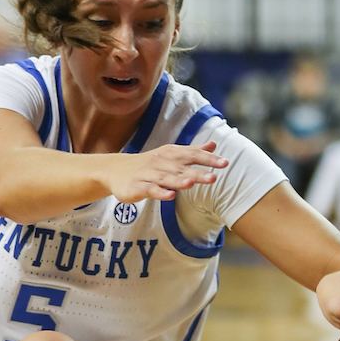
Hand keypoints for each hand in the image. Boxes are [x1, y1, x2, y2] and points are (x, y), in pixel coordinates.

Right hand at [109, 140, 226, 202]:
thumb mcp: (172, 155)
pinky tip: (170, 196)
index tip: (225, 163)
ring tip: (192, 184)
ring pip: (166, 178)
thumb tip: (214, 144)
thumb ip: (193, 151)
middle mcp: (161, 163)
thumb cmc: (150, 164)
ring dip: (179, 181)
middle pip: (182, 169)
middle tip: (214, 177)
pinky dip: (160, 192)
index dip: (208, 159)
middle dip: (197, 173)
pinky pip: (150, 189)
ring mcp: (149, 175)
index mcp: (171, 154)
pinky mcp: (137, 187)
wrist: (115, 170)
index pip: (192, 155)